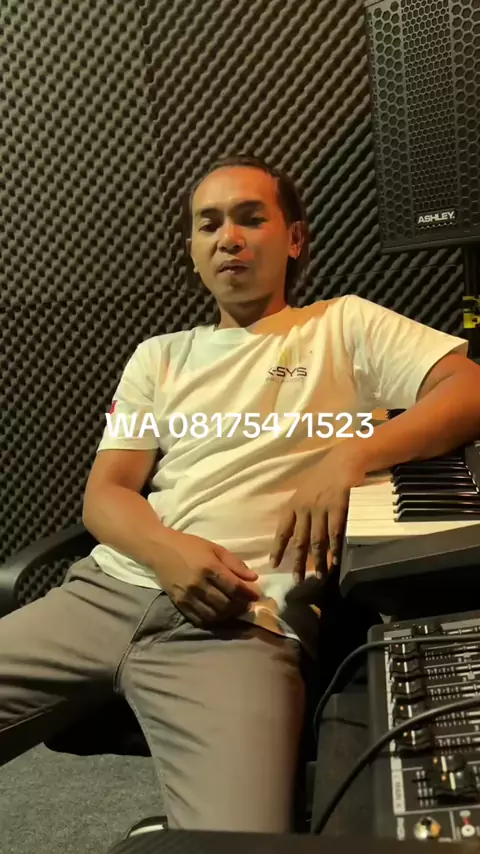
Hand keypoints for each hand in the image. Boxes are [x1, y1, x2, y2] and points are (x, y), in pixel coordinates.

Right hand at [154, 530, 259, 627]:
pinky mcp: (179, 603)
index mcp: (209, 567)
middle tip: (246, 603)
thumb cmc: (190, 546)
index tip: (256, 595)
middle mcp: (199, 584)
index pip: (235, 587)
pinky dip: (213, 620)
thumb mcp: (214, 548)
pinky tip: (219, 613)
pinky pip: (199, 619)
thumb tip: (253, 578)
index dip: (249, 594)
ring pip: (214, 614)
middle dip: (240, 606)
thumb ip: (235, 563)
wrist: (160, 550)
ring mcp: (188, 596)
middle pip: (226, 604)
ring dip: (228, 615)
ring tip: (234, 609)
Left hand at [269, 446, 366, 582]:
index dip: (277, 549)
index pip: (282, 531)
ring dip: (318, 561)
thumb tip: (293, 537)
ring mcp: (321, 507)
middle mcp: (304, 508)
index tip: (274, 565)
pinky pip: (336, 532)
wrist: (344, 459)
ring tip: (320, 576)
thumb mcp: (304, 493)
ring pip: (318, 540)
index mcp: (293, 505)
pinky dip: (335, 548)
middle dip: (299, 563)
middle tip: (298, 581)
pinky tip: (336, 560)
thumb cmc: (323, 477)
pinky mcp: (339, 505)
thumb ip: (299, 514)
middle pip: (300, 541)